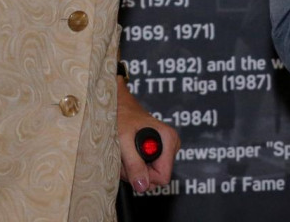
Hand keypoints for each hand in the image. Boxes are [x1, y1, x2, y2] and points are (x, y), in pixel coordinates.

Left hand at [116, 77, 179, 194]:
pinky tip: (127, 152)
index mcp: (168, 139)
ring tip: (124, 152)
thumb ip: (134, 164)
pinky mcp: (158, 150)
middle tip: (124, 156)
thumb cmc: (121, 117)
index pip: (163, 176)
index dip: (145, 176)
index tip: (131, 164)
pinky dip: (133, 164)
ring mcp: (166, 148)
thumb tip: (142, 186)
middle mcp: (171, 144)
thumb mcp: (123, 141)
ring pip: (150, 174)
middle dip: (136, 171)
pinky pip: (147, 168)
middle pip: (156, 176)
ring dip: (132, 168)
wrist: (118, 104)